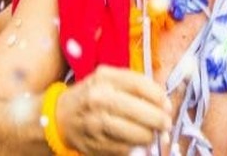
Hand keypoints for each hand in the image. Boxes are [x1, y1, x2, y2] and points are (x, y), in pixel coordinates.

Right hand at [58, 66, 172, 154]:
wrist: (59, 117)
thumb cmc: (90, 95)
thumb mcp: (107, 79)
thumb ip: (134, 84)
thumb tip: (162, 100)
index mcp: (105, 78)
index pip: (140, 85)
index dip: (159, 97)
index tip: (167, 104)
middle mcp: (99, 99)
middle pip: (140, 111)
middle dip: (159, 120)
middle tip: (166, 123)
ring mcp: (96, 123)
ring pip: (135, 133)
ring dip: (150, 136)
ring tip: (153, 133)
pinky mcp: (95, 144)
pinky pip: (125, 148)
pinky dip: (135, 146)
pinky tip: (136, 141)